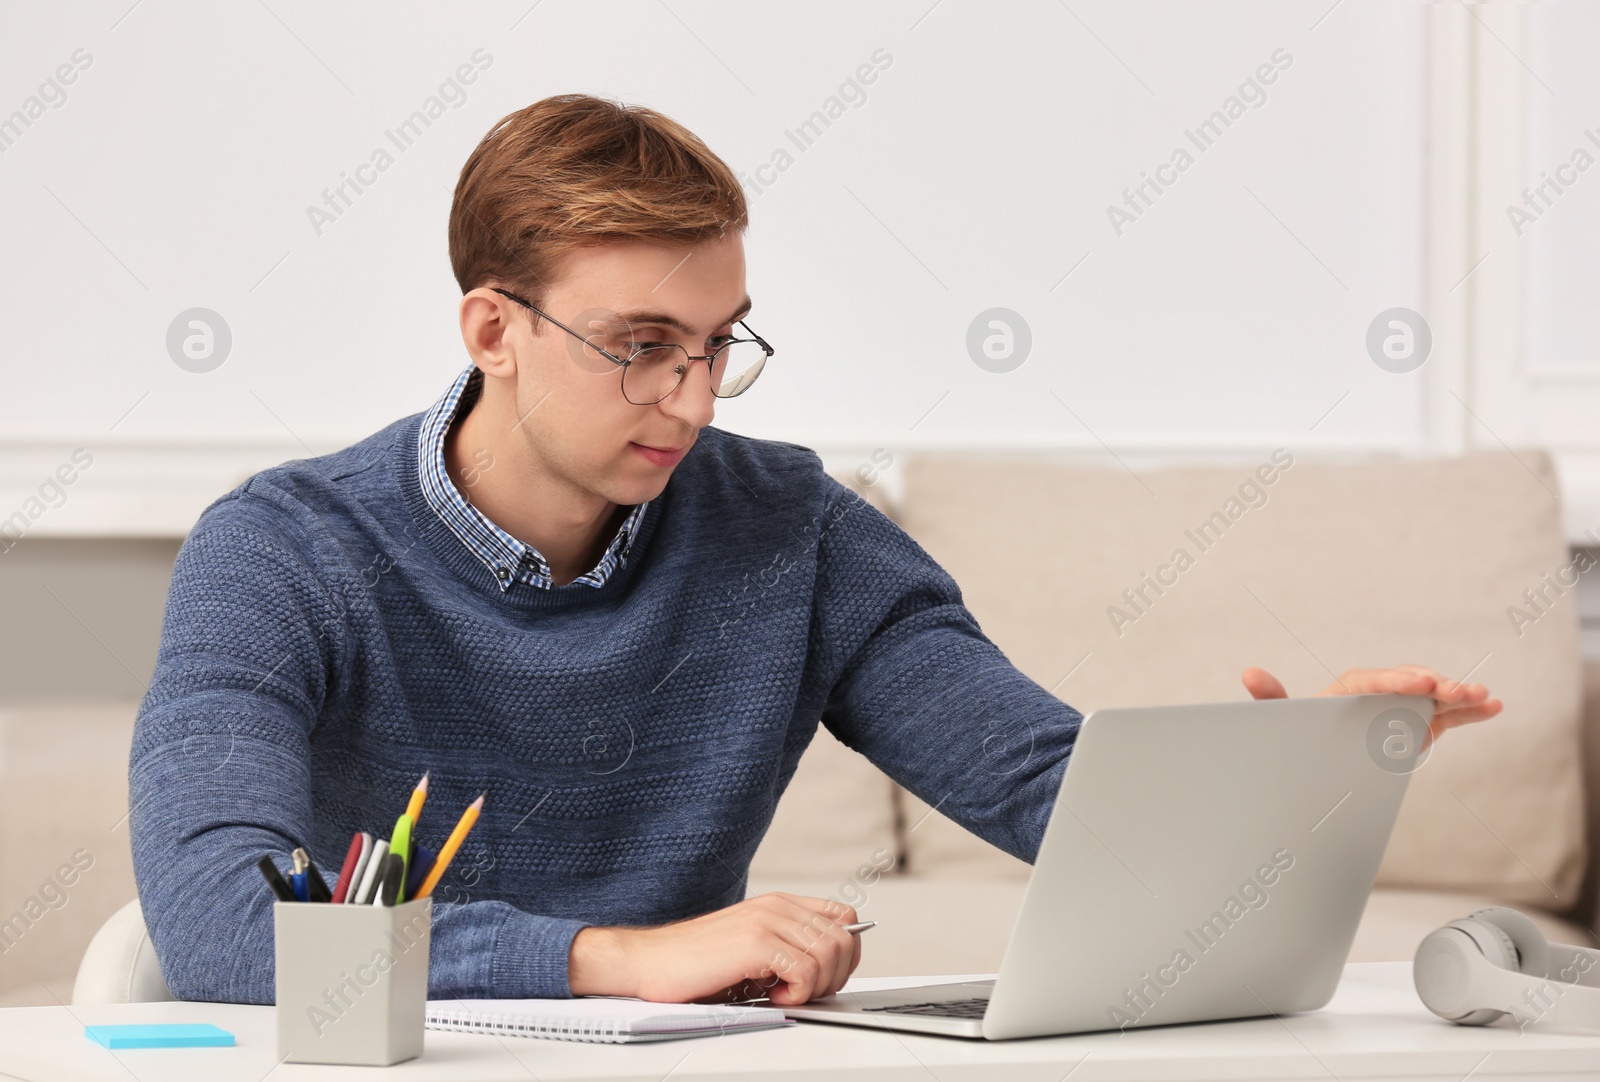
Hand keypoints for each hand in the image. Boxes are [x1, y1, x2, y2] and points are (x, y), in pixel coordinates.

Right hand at [567, 891, 862, 1005]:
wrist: (649, 962)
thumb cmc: (694, 962)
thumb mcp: (750, 947)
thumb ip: (785, 947)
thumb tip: (826, 969)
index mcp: (779, 904)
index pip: (844, 917)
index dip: (846, 952)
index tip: (826, 977)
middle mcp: (777, 907)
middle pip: (844, 938)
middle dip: (835, 976)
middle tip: (806, 993)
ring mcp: (767, 921)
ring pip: (830, 953)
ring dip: (816, 986)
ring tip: (785, 995)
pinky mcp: (755, 943)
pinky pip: (806, 970)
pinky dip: (798, 994)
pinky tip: (772, 997)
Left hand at [1242, 664, 1501, 748]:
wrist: (1321, 757)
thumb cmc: (1305, 734)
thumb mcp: (1289, 721)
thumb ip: (1272, 700)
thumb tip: (1249, 673)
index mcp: (1349, 689)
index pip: (1375, 680)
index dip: (1397, 680)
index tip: (1420, 683)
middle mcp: (1380, 692)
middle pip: (1410, 683)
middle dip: (1433, 685)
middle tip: (1453, 689)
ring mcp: (1403, 706)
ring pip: (1434, 695)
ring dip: (1459, 694)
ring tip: (1484, 696)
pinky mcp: (1421, 722)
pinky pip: (1448, 714)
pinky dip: (1470, 711)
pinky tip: (1494, 707)